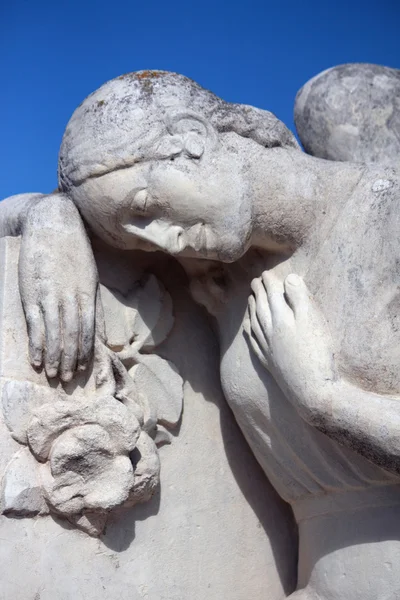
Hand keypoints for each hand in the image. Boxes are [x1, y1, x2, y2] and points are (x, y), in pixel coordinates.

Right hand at [19, 193, 97, 381]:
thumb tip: (99, 331)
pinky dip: (37, 344)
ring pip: (54, 334)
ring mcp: (49, 297)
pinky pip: (35, 325)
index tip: (85, 369)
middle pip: (72, 336)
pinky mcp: (31, 294)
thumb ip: (92, 304)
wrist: (51, 224)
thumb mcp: (89, 275)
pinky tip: (37, 360)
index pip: (88, 330)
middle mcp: (69, 298)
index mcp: (87, 293)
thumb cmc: (73, 250)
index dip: (86, 352)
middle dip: (71, 360)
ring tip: (54, 376)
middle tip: (69, 380)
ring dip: (55, 357)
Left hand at [244, 272, 335, 417]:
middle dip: (258, 293)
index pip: (272, 296)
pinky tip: (247, 329)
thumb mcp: (313, 321)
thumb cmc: (317, 354)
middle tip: (255, 282)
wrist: (312, 393)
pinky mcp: (270, 363)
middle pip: (261, 308)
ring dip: (252, 309)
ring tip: (250, 300)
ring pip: (255, 324)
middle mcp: (270, 333)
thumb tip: (289, 278)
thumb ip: (300, 298)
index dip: (269, 283)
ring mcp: (268, 349)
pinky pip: (254, 342)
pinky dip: (250, 331)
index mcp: (281, 320)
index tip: (267, 274)